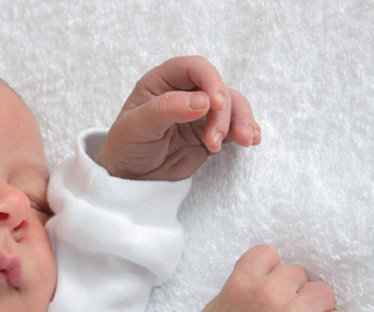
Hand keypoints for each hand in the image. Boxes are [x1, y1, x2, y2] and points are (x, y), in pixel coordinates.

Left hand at [95, 56, 261, 180]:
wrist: (129, 178)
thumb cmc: (125, 146)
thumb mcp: (137, 127)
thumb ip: (166, 110)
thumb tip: (203, 101)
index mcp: (162, 80)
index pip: (194, 68)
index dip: (211, 80)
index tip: (216, 104)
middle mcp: (184, 91)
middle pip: (218, 88)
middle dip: (224, 112)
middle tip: (215, 140)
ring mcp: (199, 112)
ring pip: (231, 105)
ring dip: (240, 121)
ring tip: (243, 141)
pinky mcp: (210, 131)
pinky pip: (234, 125)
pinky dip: (245, 130)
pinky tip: (251, 140)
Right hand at [197, 245, 350, 311]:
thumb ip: (232, 290)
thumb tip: (252, 279)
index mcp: (241, 285)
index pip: (267, 253)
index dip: (269, 270)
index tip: (267, 286)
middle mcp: (270, 295)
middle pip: (296, 273)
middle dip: (291, 291)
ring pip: (323, 292)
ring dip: (314, 308)